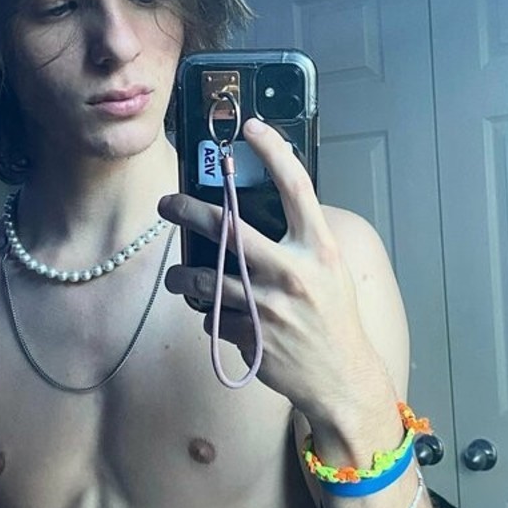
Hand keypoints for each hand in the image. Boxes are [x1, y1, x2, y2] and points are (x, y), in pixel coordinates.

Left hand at [159, 117, 388, 423]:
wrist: (341, 379)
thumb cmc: (333, 319)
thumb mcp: (330, 271)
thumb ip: (301, 241)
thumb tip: (262, 209)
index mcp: (320, 248)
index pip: (296, 186)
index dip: (273, 151)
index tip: (250, 128)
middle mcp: (294, 271)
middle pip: (226, 228)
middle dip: (186, 210)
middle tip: (167, 204)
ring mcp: (268, 306)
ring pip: (203, 280)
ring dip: (182, 277)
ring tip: (178, 277)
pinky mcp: (249, 336)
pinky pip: (213, 318)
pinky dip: (212, 318)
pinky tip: (223, 321)